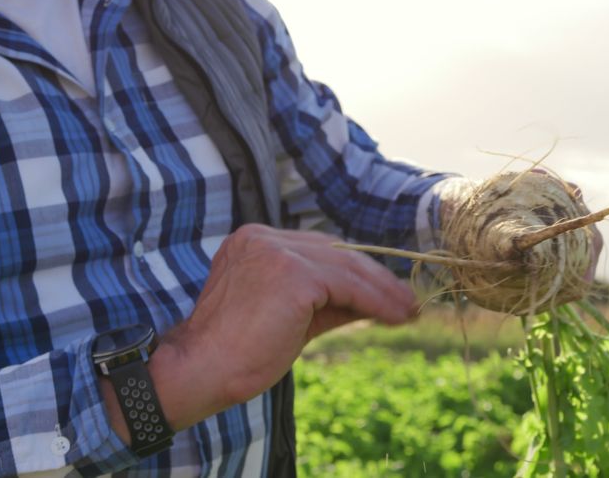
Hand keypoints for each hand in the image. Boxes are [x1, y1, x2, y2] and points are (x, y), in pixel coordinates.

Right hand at [104, 224, 415, 437]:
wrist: (199, 370)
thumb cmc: (236, 353)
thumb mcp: (288, 316)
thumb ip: (325, 301)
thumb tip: (371, 301)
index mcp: (255, 241)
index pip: (320, 249)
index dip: (356, 270)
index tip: (386, 291)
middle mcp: (263, 237)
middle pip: (336, 252)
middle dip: (375, 278)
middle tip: (406, 302)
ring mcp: (276, 252)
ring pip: (346, 267)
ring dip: (383, 291)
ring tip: (408, 312)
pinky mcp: (292, 274)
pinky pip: (348, 285)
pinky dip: (376, 302)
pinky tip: (395, 316)